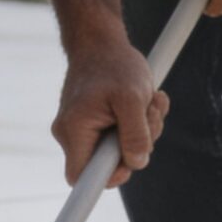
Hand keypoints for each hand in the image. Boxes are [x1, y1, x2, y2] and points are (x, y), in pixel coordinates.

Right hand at [53, 32, 168, 187]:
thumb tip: (136, 162)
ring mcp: (81, 131)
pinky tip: (144, 102)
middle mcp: (71, 135)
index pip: (80, 178)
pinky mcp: (93, 125)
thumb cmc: (114, 64)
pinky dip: (137, 124)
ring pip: (117, 151)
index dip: (106, 179)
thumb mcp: (132, 97)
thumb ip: (136, 133)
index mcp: (74, 131)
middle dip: (136, 145)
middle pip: (106, 165)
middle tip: (150, 115)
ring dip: (142, 130)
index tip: (126, 167)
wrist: (99, 42)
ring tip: (149, 101)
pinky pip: (118, 138)